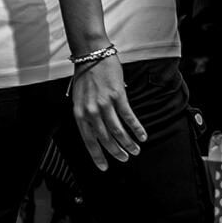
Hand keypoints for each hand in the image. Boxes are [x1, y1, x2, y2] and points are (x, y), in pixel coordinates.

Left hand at [71, 55, 145, 170]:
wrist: (91, 54)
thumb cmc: (85, 76)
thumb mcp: (79, 98)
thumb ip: (86, 114)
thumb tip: (95, 131)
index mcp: (79, 112)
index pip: (88, 140)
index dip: (96, 155)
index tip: (104, 168)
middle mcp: (90, 110)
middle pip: (105, 139)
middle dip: (116, 152)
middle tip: (125, 159)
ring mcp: (104, 103)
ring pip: (118, 131)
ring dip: (128, 143)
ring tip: (136, 151)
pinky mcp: (117, 96)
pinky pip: (129, 117)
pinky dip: (137, 129)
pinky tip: (142, 136)